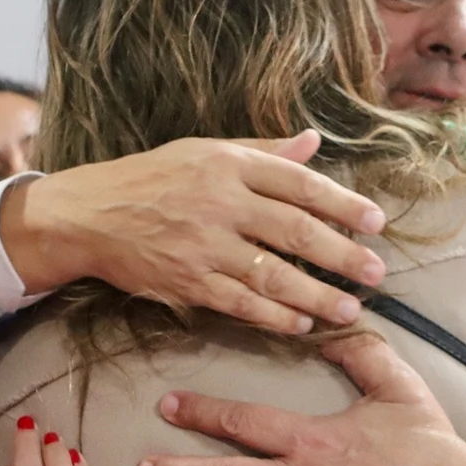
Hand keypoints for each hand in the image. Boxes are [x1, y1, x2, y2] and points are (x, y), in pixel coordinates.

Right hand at [1, 132, 388, 334]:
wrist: (90, 215)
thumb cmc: (153, 179)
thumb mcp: (206, 152)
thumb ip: (263, 152)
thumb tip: (313, 142)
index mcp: (229, 165)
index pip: (299, 184)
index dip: (343, 204)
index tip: (376, 222)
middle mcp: (220, 203)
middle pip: (295, 231)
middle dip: (342, 255)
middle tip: (376, 272)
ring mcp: (204, 245)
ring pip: (273, 274)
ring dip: (317, 294)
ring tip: (349, 308)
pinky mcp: (187, 282)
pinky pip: (241, 303)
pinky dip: (275, 315)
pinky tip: (301, 323)